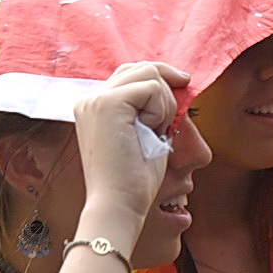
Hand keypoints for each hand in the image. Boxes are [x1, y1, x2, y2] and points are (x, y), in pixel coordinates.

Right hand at [73, 61, 189, 229]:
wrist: (119, 205)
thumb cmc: (134, 179)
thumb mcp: (144, 133)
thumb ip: (150, 107)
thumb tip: (178, 81)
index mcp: (93, 106)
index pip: (132, 73)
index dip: (161, 80)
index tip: (183, 86)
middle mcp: (89, 98)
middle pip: (141, 67)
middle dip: (167, 90)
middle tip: (168, 124)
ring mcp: (96, 99)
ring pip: (149, 74)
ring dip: (165, 104)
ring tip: (156, 133)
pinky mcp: (108, 103)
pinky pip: (152, 88)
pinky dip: (161, 111)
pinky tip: (152, 133)